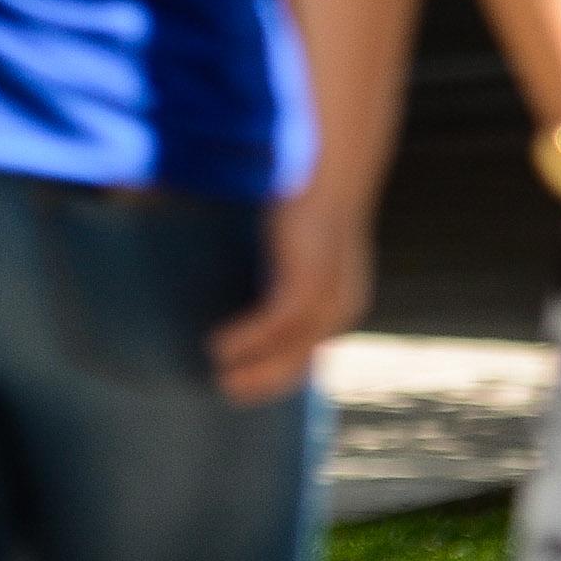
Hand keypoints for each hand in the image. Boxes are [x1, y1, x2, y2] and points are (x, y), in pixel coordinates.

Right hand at [210, 182, 371, 405]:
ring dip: (254, 368)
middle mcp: (341, 306)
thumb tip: (259, 288)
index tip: (246, 384)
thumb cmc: (311, 204)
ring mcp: (327, 294)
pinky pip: (276, 323)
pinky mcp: (307, 277)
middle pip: (301, 361)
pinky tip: (220, 347)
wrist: (332, 168)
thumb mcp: (304, 246)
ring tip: (220, 375)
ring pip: (289, 349)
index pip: (311, 355)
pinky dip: (248, 339)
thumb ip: (286, 271)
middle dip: (265, 381)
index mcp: (341, 302)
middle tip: (228, 391)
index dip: (279, 375)